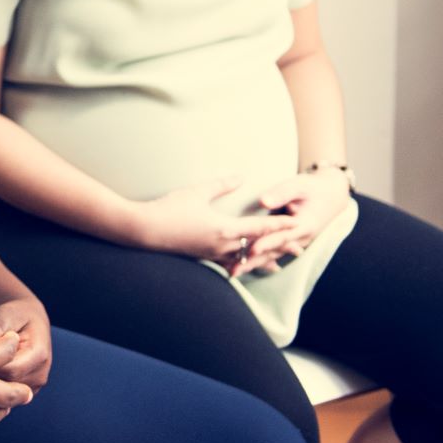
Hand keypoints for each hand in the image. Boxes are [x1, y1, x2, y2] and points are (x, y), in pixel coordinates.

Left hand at [0, 297, 51, 394]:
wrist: (29, 322)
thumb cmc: (15, 316)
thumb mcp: (6, 315)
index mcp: (39, 354)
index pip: (9, 370)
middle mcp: (41, 373)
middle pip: (7, 385)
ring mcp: (35, 385)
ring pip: (6, 395)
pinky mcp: (27, 391)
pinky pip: (6, 397)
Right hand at [133, 176, 298, 271]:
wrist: (144, 231)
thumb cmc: (169, 209)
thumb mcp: (196, 193)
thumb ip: (221, 185)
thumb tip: (241, 176)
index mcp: (224, 229)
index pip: (260, 228)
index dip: (281, 226)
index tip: (298, 224)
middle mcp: (222, 246)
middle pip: (258, 249)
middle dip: (279, 249)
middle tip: (298, 250)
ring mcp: (212, 254)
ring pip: (244, 261)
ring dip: (261, 261)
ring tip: (276, 265)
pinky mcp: (202, 257)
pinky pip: (228, 264)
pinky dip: (240, 265)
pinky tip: (242, 266)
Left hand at [240, 169, 351, 274]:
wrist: (331, 196)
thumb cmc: (313, 188)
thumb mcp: (299, 185)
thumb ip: (282, 193)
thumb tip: (263, 201)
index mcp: (304, 225)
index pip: (282, 237)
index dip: (266, 243)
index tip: (251, 250)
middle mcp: (300, 238)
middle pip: (273, 252)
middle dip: (253, 262)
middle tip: (233, 271)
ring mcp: (295, 243)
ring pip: (271, 256)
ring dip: (252, 265)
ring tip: (232, 273)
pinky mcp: (288, 243)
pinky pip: (271, 254)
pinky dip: (256, 261)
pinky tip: (240, 267)